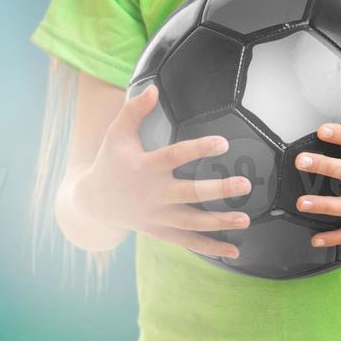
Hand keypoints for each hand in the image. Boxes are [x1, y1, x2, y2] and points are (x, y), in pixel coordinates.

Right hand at [75, 84, 253, 258]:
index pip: (174, 157)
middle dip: (217, 190)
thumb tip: (153, 88)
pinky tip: (234, 252)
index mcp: (144, 167)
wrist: (94, 202)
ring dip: (219, 223)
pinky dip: (210, 248)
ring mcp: (157, 217)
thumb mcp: (116, 134)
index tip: (223, 142)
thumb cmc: (110, 161)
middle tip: (244, 184)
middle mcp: (152, 194)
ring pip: (192, 223)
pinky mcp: (160, 232)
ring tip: (246, 219)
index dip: (198, 149)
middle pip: (188, 194)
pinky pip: (188, 242)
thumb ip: (134, 110)